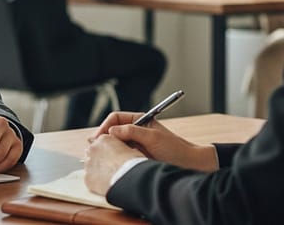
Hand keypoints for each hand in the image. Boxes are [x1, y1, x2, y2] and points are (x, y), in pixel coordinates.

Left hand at [84, 134, 143, 194]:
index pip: (102, 141)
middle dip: (100, 157)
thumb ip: (123, 147)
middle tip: (111, 166)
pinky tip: (105, 183)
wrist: (130, 178)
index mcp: (104, 139)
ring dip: (97, 168)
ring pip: (90, 164)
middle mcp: (93, 149)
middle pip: (93, 151)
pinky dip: (96, 180)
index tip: (114, 156)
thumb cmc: (134, 163)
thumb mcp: (132, 148)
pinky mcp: (87, 178)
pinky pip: (89, 178)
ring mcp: (88, 163)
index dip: (109, 149)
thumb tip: (125, 151)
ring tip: (109, 175)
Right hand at [88, 111, 218, 170]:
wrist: (189, 165)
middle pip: (113, 130)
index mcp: (140, 120)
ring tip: (101, 157)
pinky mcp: (137, 156)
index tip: (98, 138)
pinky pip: (121, 154)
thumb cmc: (175, 148)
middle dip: (103, 138)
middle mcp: (136, 130)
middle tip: (93, 149)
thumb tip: (111, 132)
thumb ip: (132, 131)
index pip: (116, 118)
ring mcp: (136, 144)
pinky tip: (112, 163)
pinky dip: (115, 157)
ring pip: (116, 144)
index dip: (105, 127)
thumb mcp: (153, 137)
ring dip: (108, 148)